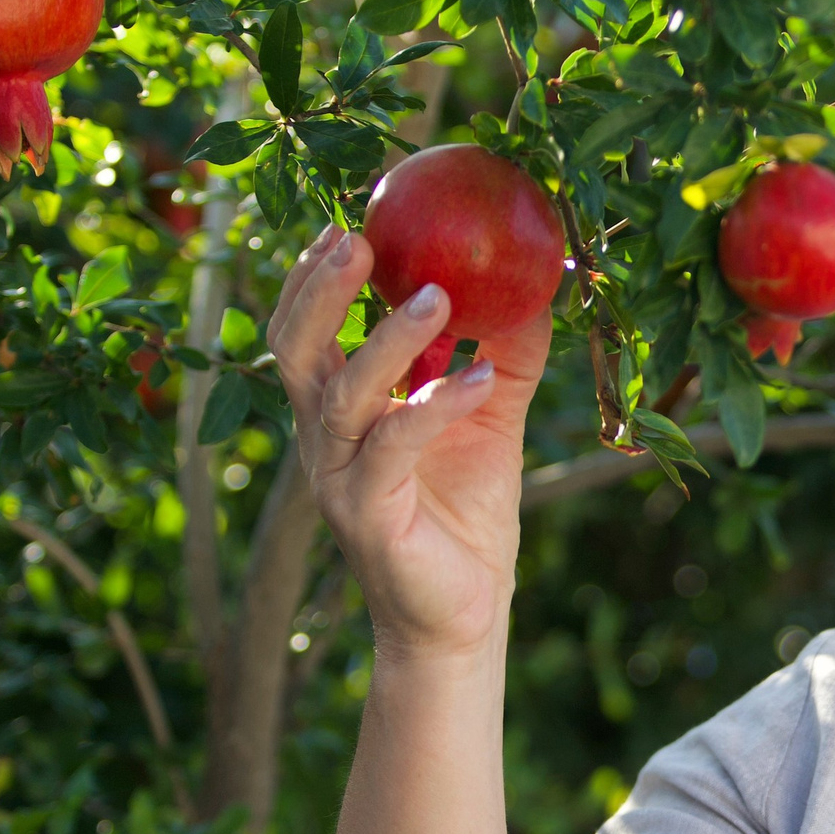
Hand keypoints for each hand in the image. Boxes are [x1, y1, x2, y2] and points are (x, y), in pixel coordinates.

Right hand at [270, 222, 548, 657]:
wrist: (465, 615)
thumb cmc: (467, 516)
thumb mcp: (490, 419)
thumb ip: (504, 354)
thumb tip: (538, 284)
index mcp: (339, 410)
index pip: (305, 330)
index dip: (314, 275)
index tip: (348, 218)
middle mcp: (324, 439)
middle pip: (296, 349)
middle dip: (320, 290)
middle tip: (358, 238)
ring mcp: (337, 478)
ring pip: (341, 394)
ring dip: (388, 339)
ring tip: (438, 294)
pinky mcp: (367, 515)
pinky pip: (395, 446)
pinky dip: (438, 405)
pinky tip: (482, 378)